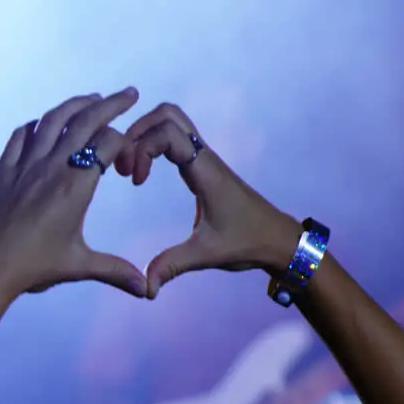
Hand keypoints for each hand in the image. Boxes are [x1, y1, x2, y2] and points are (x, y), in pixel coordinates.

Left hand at [0, 88, 146, 302]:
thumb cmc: (32, 268)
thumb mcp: (77, 265)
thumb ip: (114, 270)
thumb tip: (144, 289)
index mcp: (74, 186)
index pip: (108, 143)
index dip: (126, 144)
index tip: (131, 163)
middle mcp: (50, 168)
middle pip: (84, 121)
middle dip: (110, 104)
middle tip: (129, 94)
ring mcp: (24, 166)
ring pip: (52, 120)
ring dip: (75, 105)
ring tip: (92, 99)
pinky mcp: (3, 172)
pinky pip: (21, 136)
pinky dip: (37, 125)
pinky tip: (45, 124)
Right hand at [114, 102, 301, 297]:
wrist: (278, 239)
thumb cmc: (247, 243)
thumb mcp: (206, 255)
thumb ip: (172, 266)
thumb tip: (145, 289)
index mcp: (205, 172)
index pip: (168, 134)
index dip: (142, 149)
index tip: (136, 182)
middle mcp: (204, 157)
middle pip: (167, 114)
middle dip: (137, 133)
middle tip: (125, 166)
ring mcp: (204, 158)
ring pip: (171, 120)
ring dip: (144, 134)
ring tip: (130, 167)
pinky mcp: (202, 166)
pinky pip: (174, 137)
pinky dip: (153, 143)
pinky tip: (143, 171)